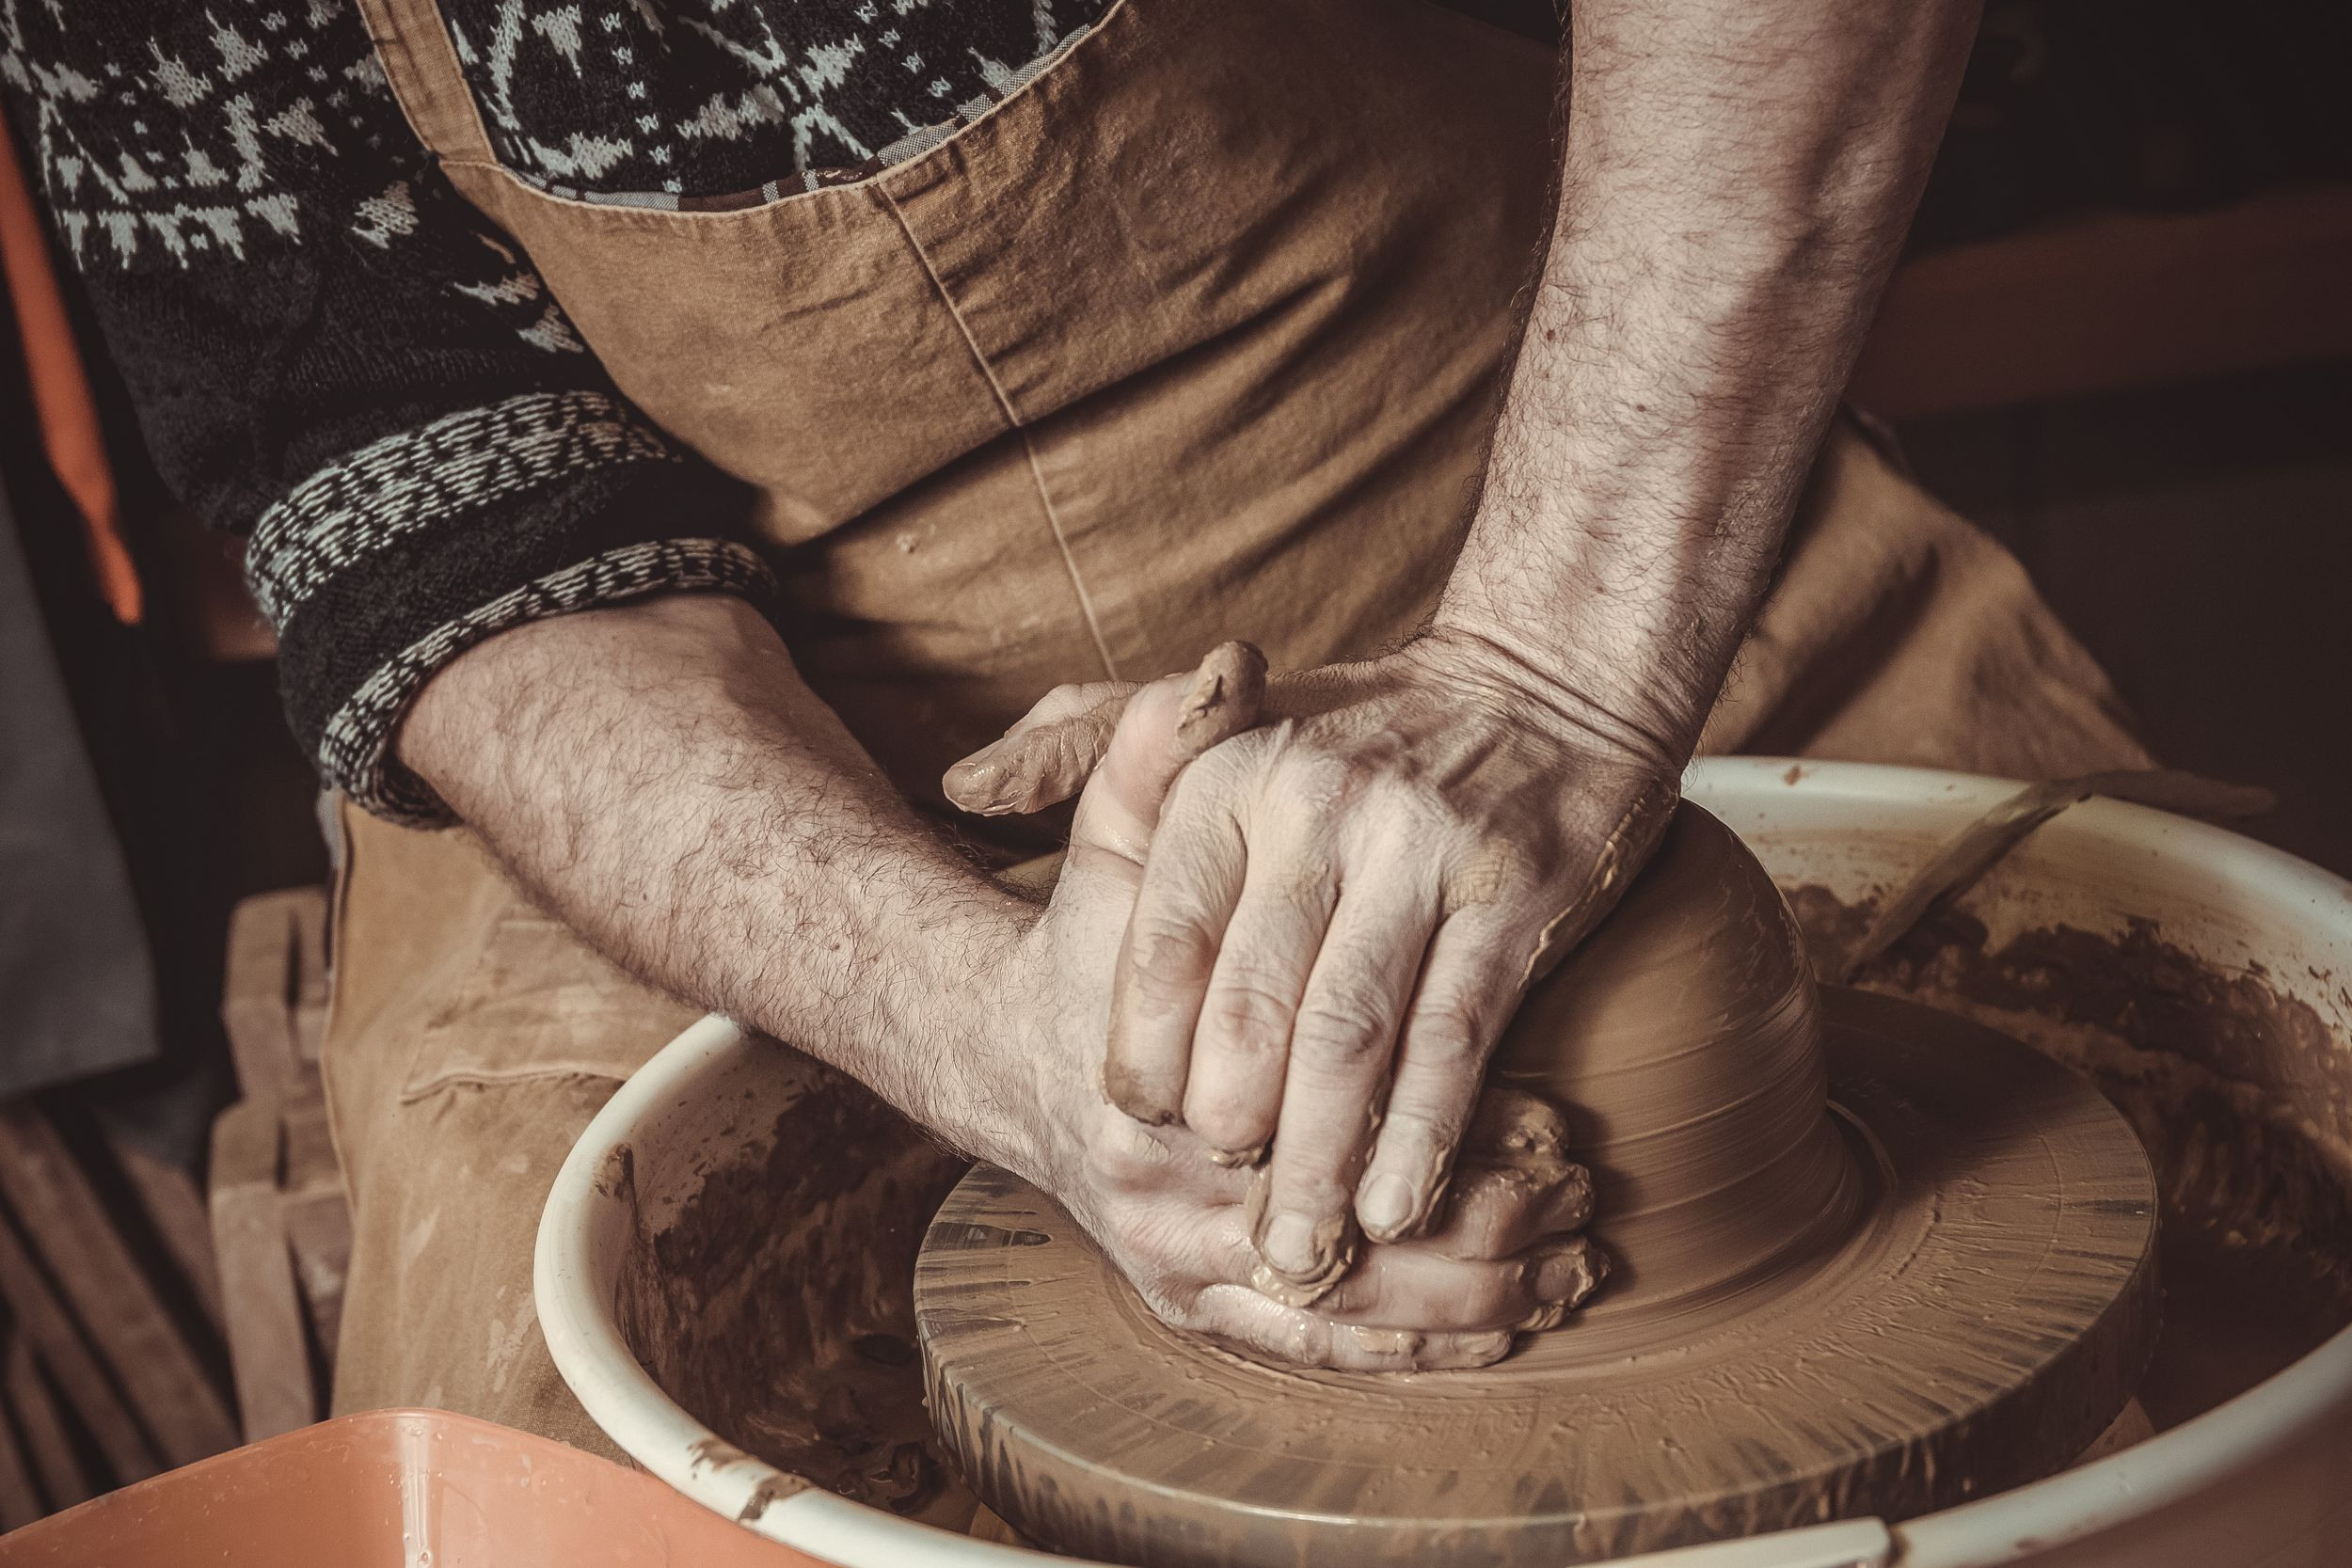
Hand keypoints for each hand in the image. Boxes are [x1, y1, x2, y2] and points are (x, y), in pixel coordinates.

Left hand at [951, 633, 1674, 1299]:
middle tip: (1221, 1206)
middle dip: (1232, 1123)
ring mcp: (1423, 851)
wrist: (1546, 682)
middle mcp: (1321, 806)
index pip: (1166, 934)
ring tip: (1300, 1245)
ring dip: (1322, 1158)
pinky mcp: (1514, 895)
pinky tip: (1397, 1203)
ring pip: (1350, 1033)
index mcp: (1235, 775)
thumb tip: (964, 789)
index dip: (1148, 1043)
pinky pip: (1456, 1034)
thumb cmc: (1362, 726)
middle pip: (1254, 1002)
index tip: (1137, 1122)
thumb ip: (1091, 749)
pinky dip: (1423, 1130)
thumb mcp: (1223, 719)